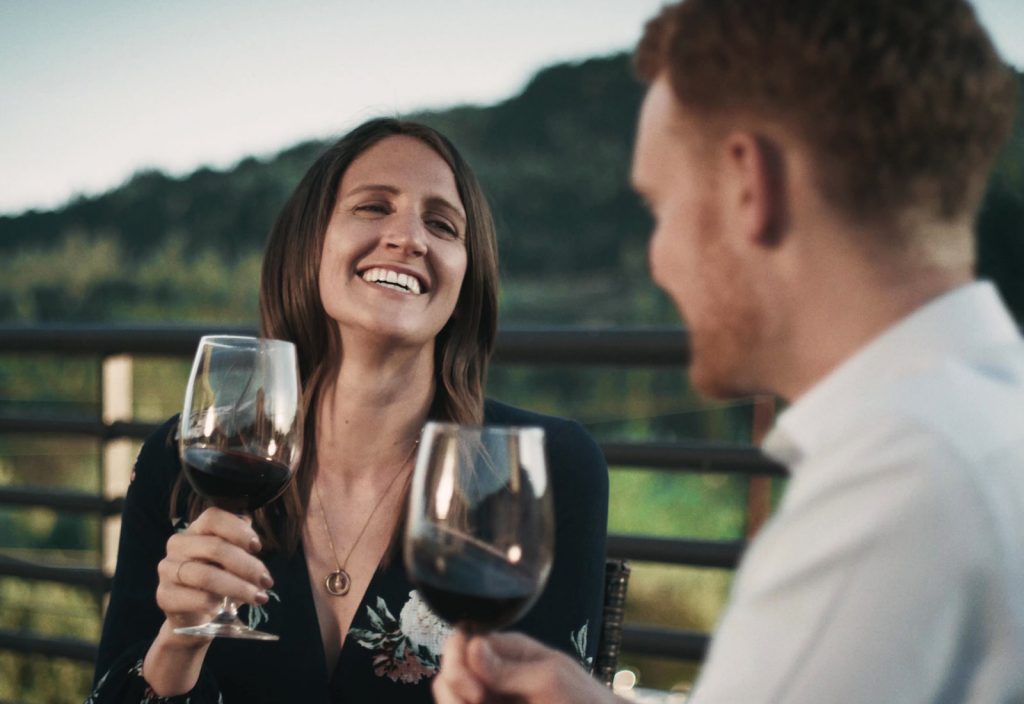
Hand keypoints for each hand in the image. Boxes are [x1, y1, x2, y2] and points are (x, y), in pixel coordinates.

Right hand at [155, 507, 272, 629]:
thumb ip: (241, 542)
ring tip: (258, 597)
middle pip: (215, 547)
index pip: (213, 518)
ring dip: (238, 587)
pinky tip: (224, 607)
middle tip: (267, 581)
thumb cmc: (219, 579)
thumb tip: (250, 529)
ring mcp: (168, 569)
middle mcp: (178, 545)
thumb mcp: (233, 559)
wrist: (196, 615)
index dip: (238, 530)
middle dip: (247, 566)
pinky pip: (194, 598)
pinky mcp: (164, 595)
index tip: (258, 547)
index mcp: (196, 529)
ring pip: (206, 575)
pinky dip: (214, 603)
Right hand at [433, 630, 620, 703]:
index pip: (461, 639)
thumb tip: (471, 644)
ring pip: (450, 696)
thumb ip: (508, 667)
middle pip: (448, 673)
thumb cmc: (584, 699)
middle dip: (452, 691)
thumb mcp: (549, 679)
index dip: (457, 661)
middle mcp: (492, 672)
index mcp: (506, 649)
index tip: (477, 692)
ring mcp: (491, 696)